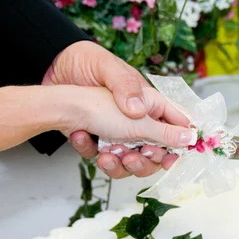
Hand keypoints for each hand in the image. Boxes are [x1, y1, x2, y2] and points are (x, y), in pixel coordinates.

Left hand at [59, 86, 194, 176]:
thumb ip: (160, 124)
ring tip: (107, 153)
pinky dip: (92, 151)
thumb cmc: (92, 75)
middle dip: (145, 160)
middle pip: (156, 152)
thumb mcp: (129, 100)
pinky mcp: (98, 141)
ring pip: (130, 162)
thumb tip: (188, 136)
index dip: (180, 145)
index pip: (177, 126)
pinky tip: (82, 136)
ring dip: (119, 163)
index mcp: (150, 104)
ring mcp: (117, 133)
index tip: (174, 160)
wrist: (49, 83)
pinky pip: (104, 158)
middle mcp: (137, 120)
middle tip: (134, 155)